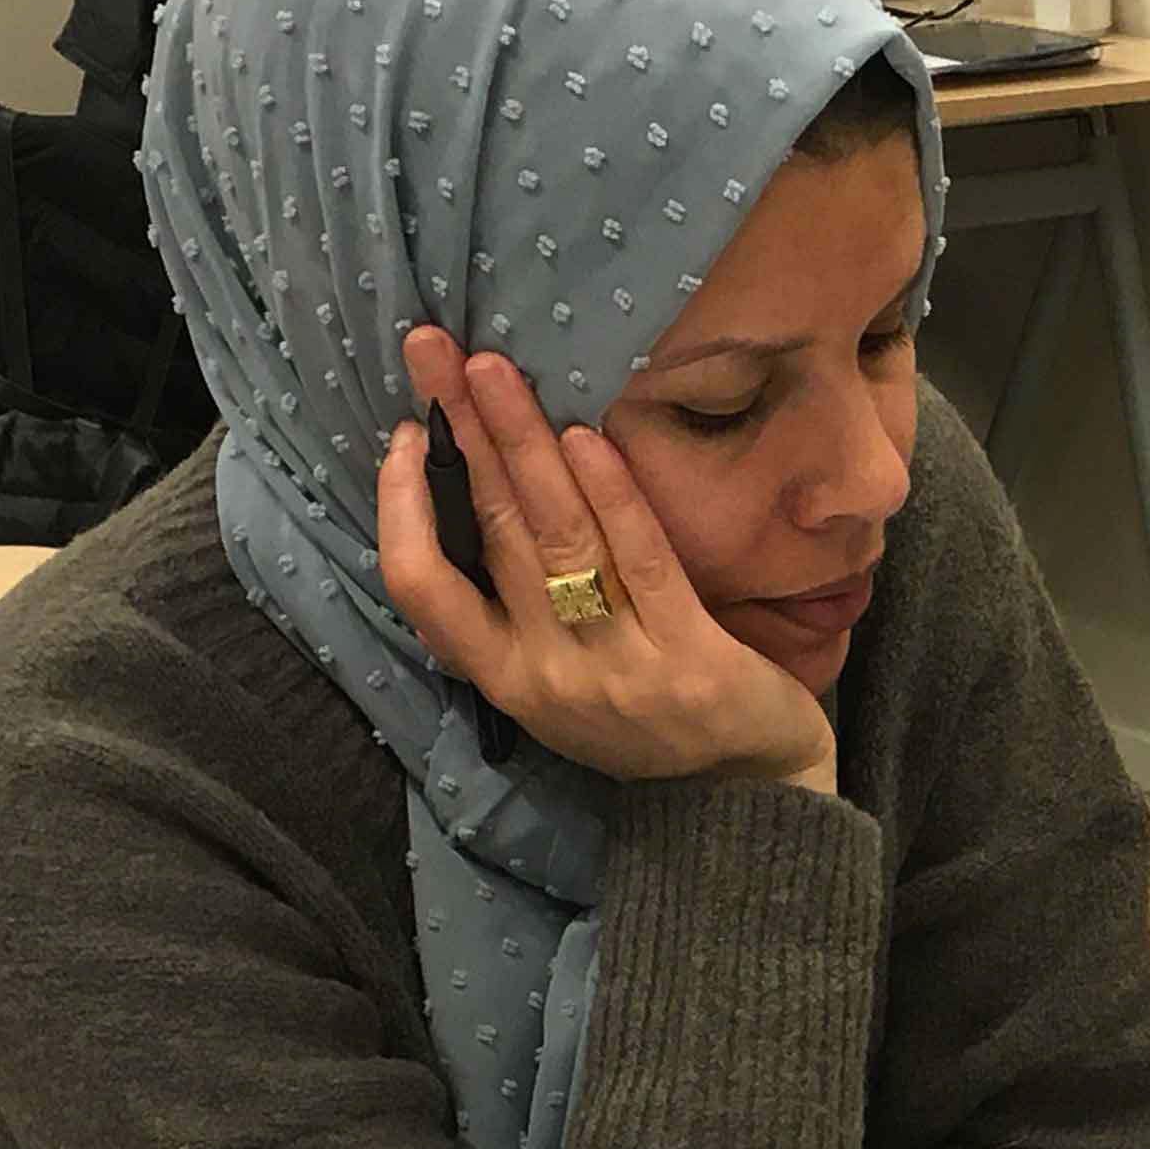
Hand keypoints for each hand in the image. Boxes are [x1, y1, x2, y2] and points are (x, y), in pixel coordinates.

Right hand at [375, 327, 835, 789]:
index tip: (403, 433)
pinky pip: (639, 562)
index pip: (421, 587)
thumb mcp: (560, 677)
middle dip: (460, 433)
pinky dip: (610, 494)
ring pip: (555, 538)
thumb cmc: (648, 720)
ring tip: (495, 370)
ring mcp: (615, 667)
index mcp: (504, 678)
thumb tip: (476, 489)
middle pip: (489, 533)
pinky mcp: (686, 658)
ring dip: (521, 442)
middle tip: (435, 350)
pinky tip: (586, 436)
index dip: (401, 507)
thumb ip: (515, 606)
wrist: (749, 798)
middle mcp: (546, 675)